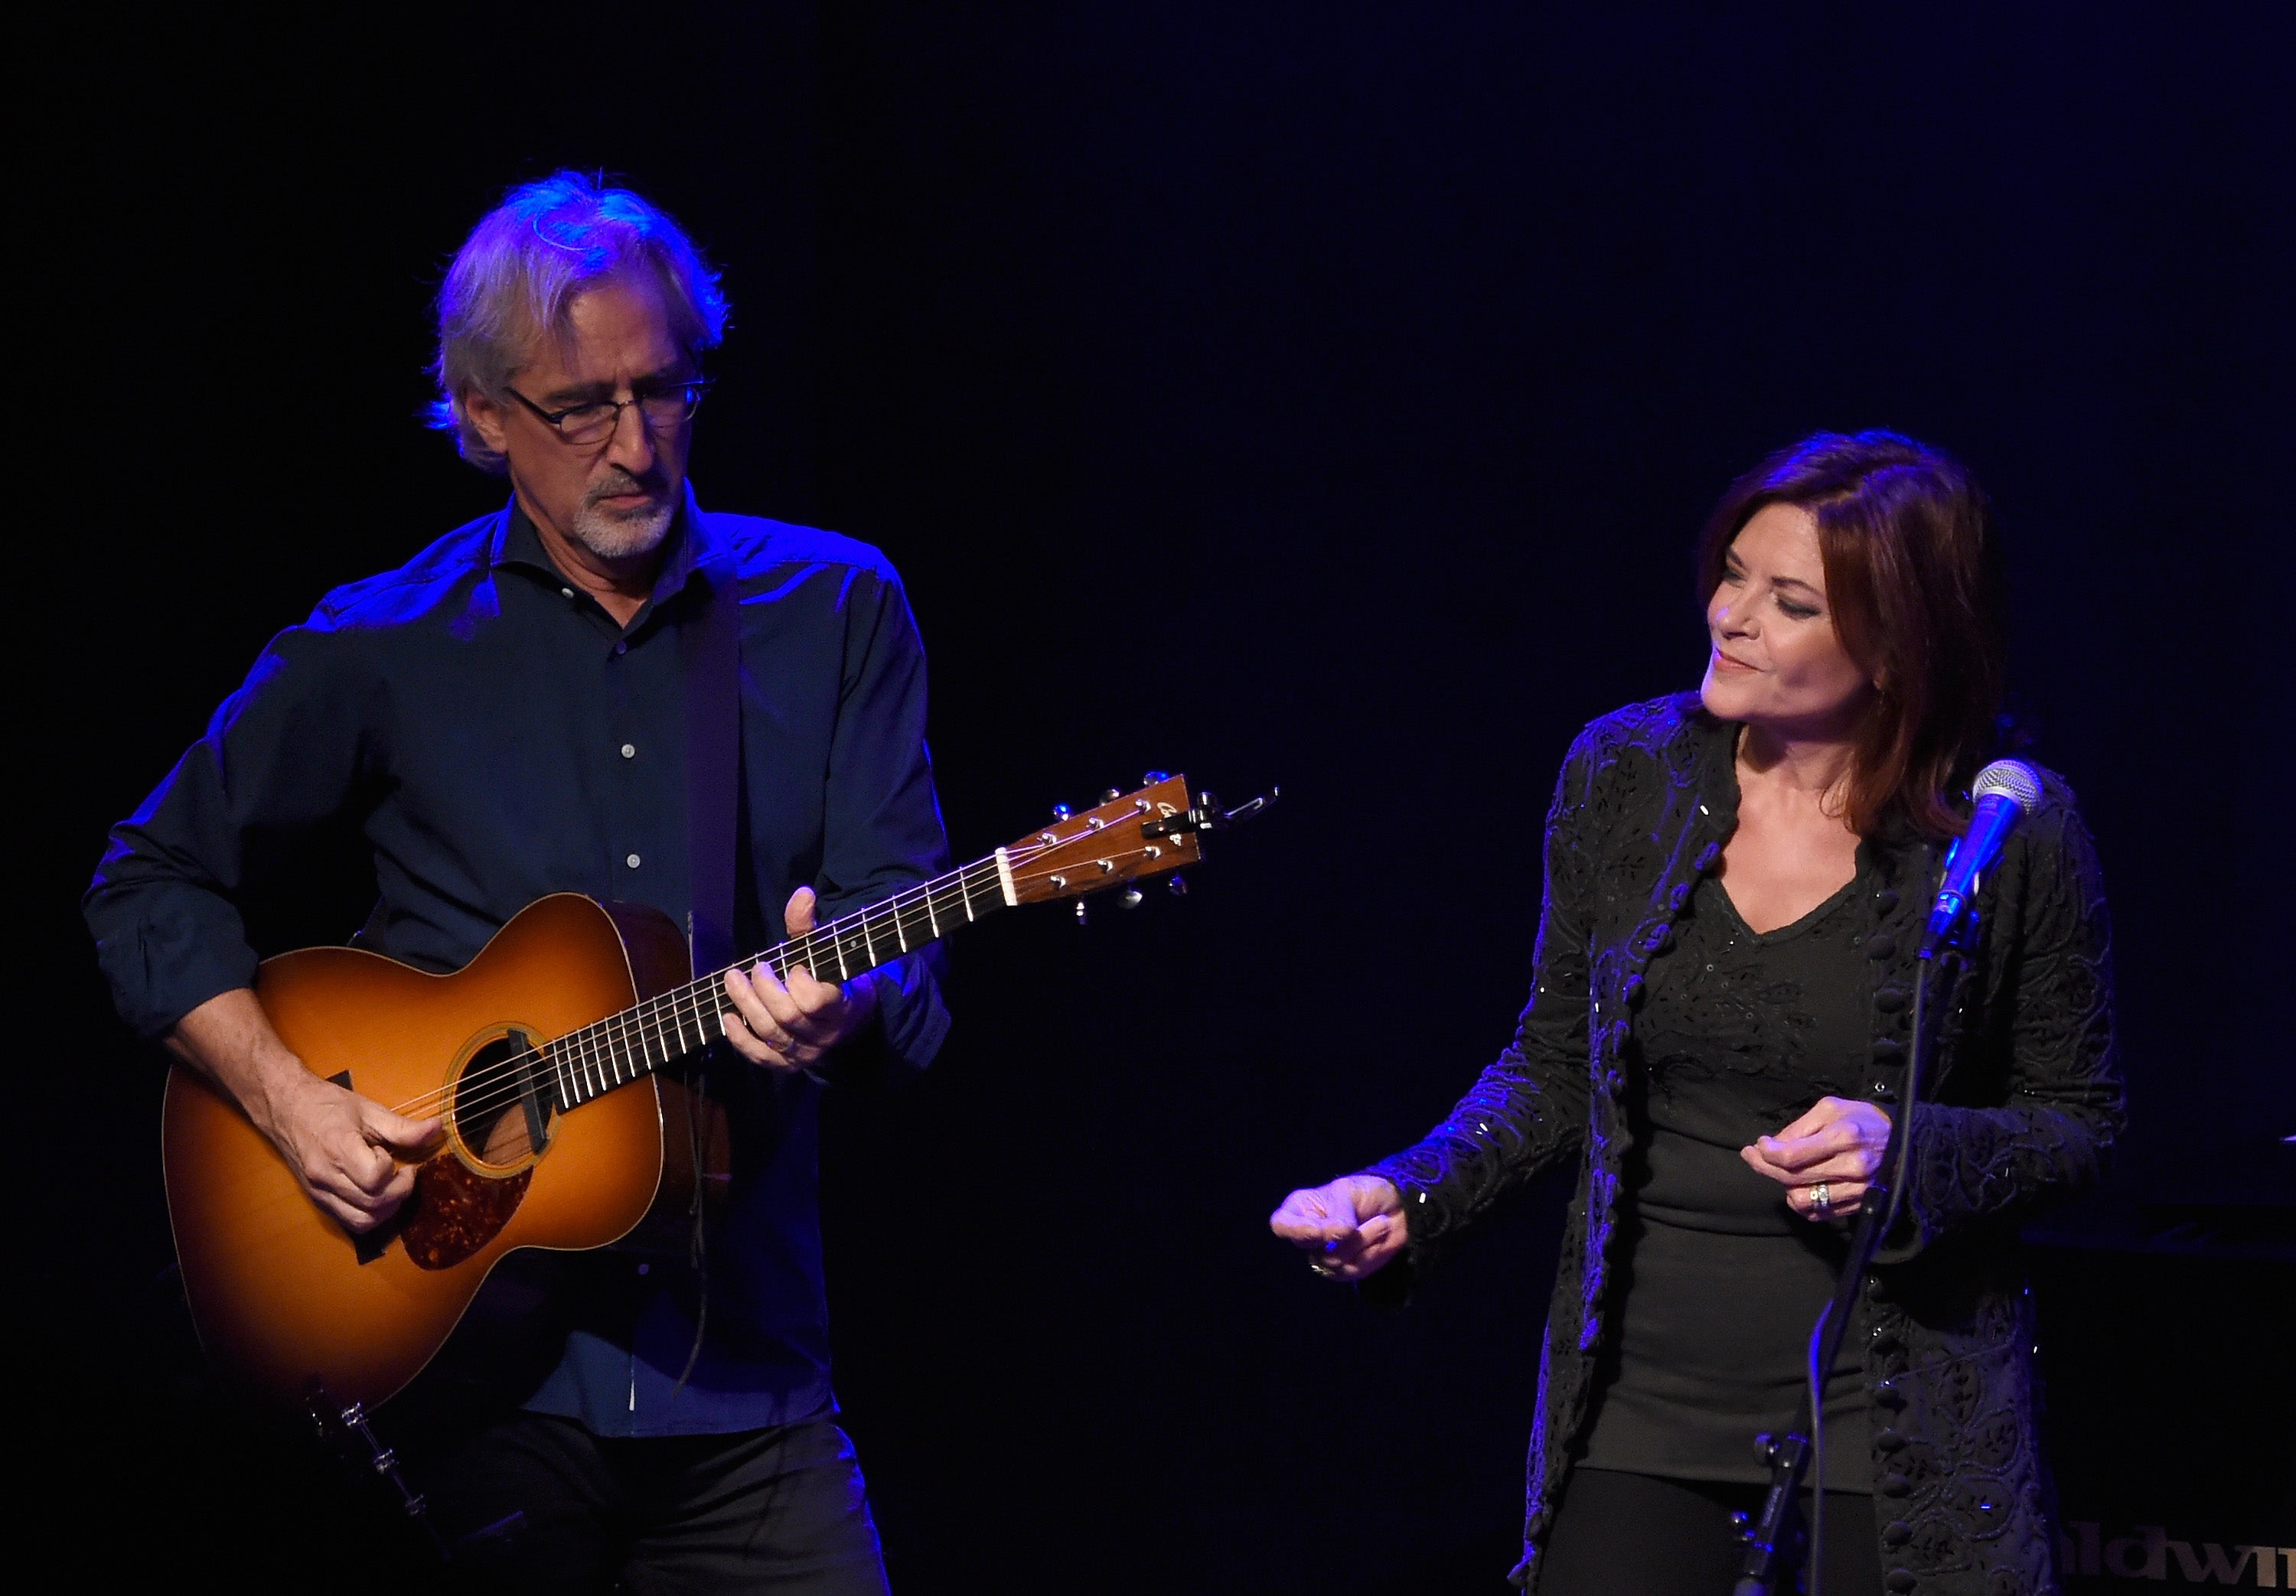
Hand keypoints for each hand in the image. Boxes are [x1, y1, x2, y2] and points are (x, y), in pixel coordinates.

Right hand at [265, 1070, 441, 1234]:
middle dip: (399, 1193)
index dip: (391, 1171)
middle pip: (372, 1205)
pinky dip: (369, 1214)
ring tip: (391, 1185)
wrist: (285, 1108)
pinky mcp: (317, 1200)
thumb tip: (438, 1128)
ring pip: (361, 1221)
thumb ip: (403, 1127)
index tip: (392, 1154)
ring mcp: (319, 1192)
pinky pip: (348, 1221)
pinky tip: (375, 1193)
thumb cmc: (327, 1105)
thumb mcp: (369, 1110)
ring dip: (386, 1209)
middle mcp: (325, 1176)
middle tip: (404, 1172)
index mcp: (338, 1149)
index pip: (374, 1179)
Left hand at [720, 887, 880, 1072]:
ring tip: (732, 981)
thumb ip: (809, 927)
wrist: (847, 1021)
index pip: (816, 1000)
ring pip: (772, 1033)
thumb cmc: (831, 980)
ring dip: (747, 1005)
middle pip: (788, 1016)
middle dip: (764, 989)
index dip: (799, 981)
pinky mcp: (786, 1065)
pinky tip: (728, 1016)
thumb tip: (802, 893)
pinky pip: (761, 1056)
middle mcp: (824, 1035)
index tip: (793, 965)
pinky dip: (741, 1038)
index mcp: (840, 1007)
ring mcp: (805, 1053)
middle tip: (755, 968)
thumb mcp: (824, 953)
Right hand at [1269, 1175, 1408, 1280]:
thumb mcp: (1349, 1193)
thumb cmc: (1366, 1193)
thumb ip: (1339, 1214)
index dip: (1296, 1231)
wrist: (1399, 1208)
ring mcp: (1325, 1254)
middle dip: (1334, 1237)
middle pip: (1307, 1246)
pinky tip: (1380, 1237)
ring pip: (1333, 1259)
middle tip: (1354, 1228)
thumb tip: (1338, 1234)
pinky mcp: (1345, 1270)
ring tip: (1381, 1222)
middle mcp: (1308, 1234)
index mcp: (1301, 1209)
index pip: (1282, 1225)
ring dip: (1363, 1240)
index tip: (1319, 1231)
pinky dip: (1371, 1252)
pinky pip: (1352, 1269)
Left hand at [1740, 1095, 1891, 1221]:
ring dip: (1785, 1187)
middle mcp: (1851, 1167)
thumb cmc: (1863, 1121)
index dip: (1766, 1153)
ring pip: (1802, 1201)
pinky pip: (1818, 1213)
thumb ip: (1799, 1127)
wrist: (1905, 1143)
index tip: (1757, 1145)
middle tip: (1755, 1156)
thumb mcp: (1831, 1109)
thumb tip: (1772, 1145)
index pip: (1791, 1156)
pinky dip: (1802, 1202)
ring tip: (1783, 1172)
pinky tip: (1800, 1186)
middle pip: (1792, 1178)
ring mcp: (1856, 1190)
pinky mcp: (1858, 1205)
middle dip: (1765, 1167)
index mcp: (1843, 1138)